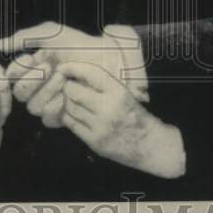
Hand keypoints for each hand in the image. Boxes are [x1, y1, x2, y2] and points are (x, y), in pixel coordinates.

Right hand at [0, 22, 133, 127]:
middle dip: (34, 79)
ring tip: (64, 78)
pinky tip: (66, 97)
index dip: (19, 69)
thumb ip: (24, 37)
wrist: (106, 61)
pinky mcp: (62, 116)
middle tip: (52, 67)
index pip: (11, 75)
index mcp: (33, 67)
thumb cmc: (80, 45)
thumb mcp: (51, 34)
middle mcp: (38, 87)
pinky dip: (55, 107)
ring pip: (32, 107)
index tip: (32, 58)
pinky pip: (47, 119)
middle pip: (19, 93)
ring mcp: (49, 102)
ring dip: (48, 91)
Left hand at [59, 62, 184, 177]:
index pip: (91, 74)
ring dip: (64, 101)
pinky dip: (66, 117)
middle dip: (66, 86)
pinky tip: (67, 113)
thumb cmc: (137, 115)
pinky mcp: (94, 142)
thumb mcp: (126, 94)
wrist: (149, 145)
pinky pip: (72, 125)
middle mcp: (108, 108)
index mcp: (118, 92)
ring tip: (64, 98)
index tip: (63, 67)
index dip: (73, 68)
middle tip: (63, 84)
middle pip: (75, 92)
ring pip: (70, 108)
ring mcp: (100, 126)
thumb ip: (104, 86)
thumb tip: (77, 75)